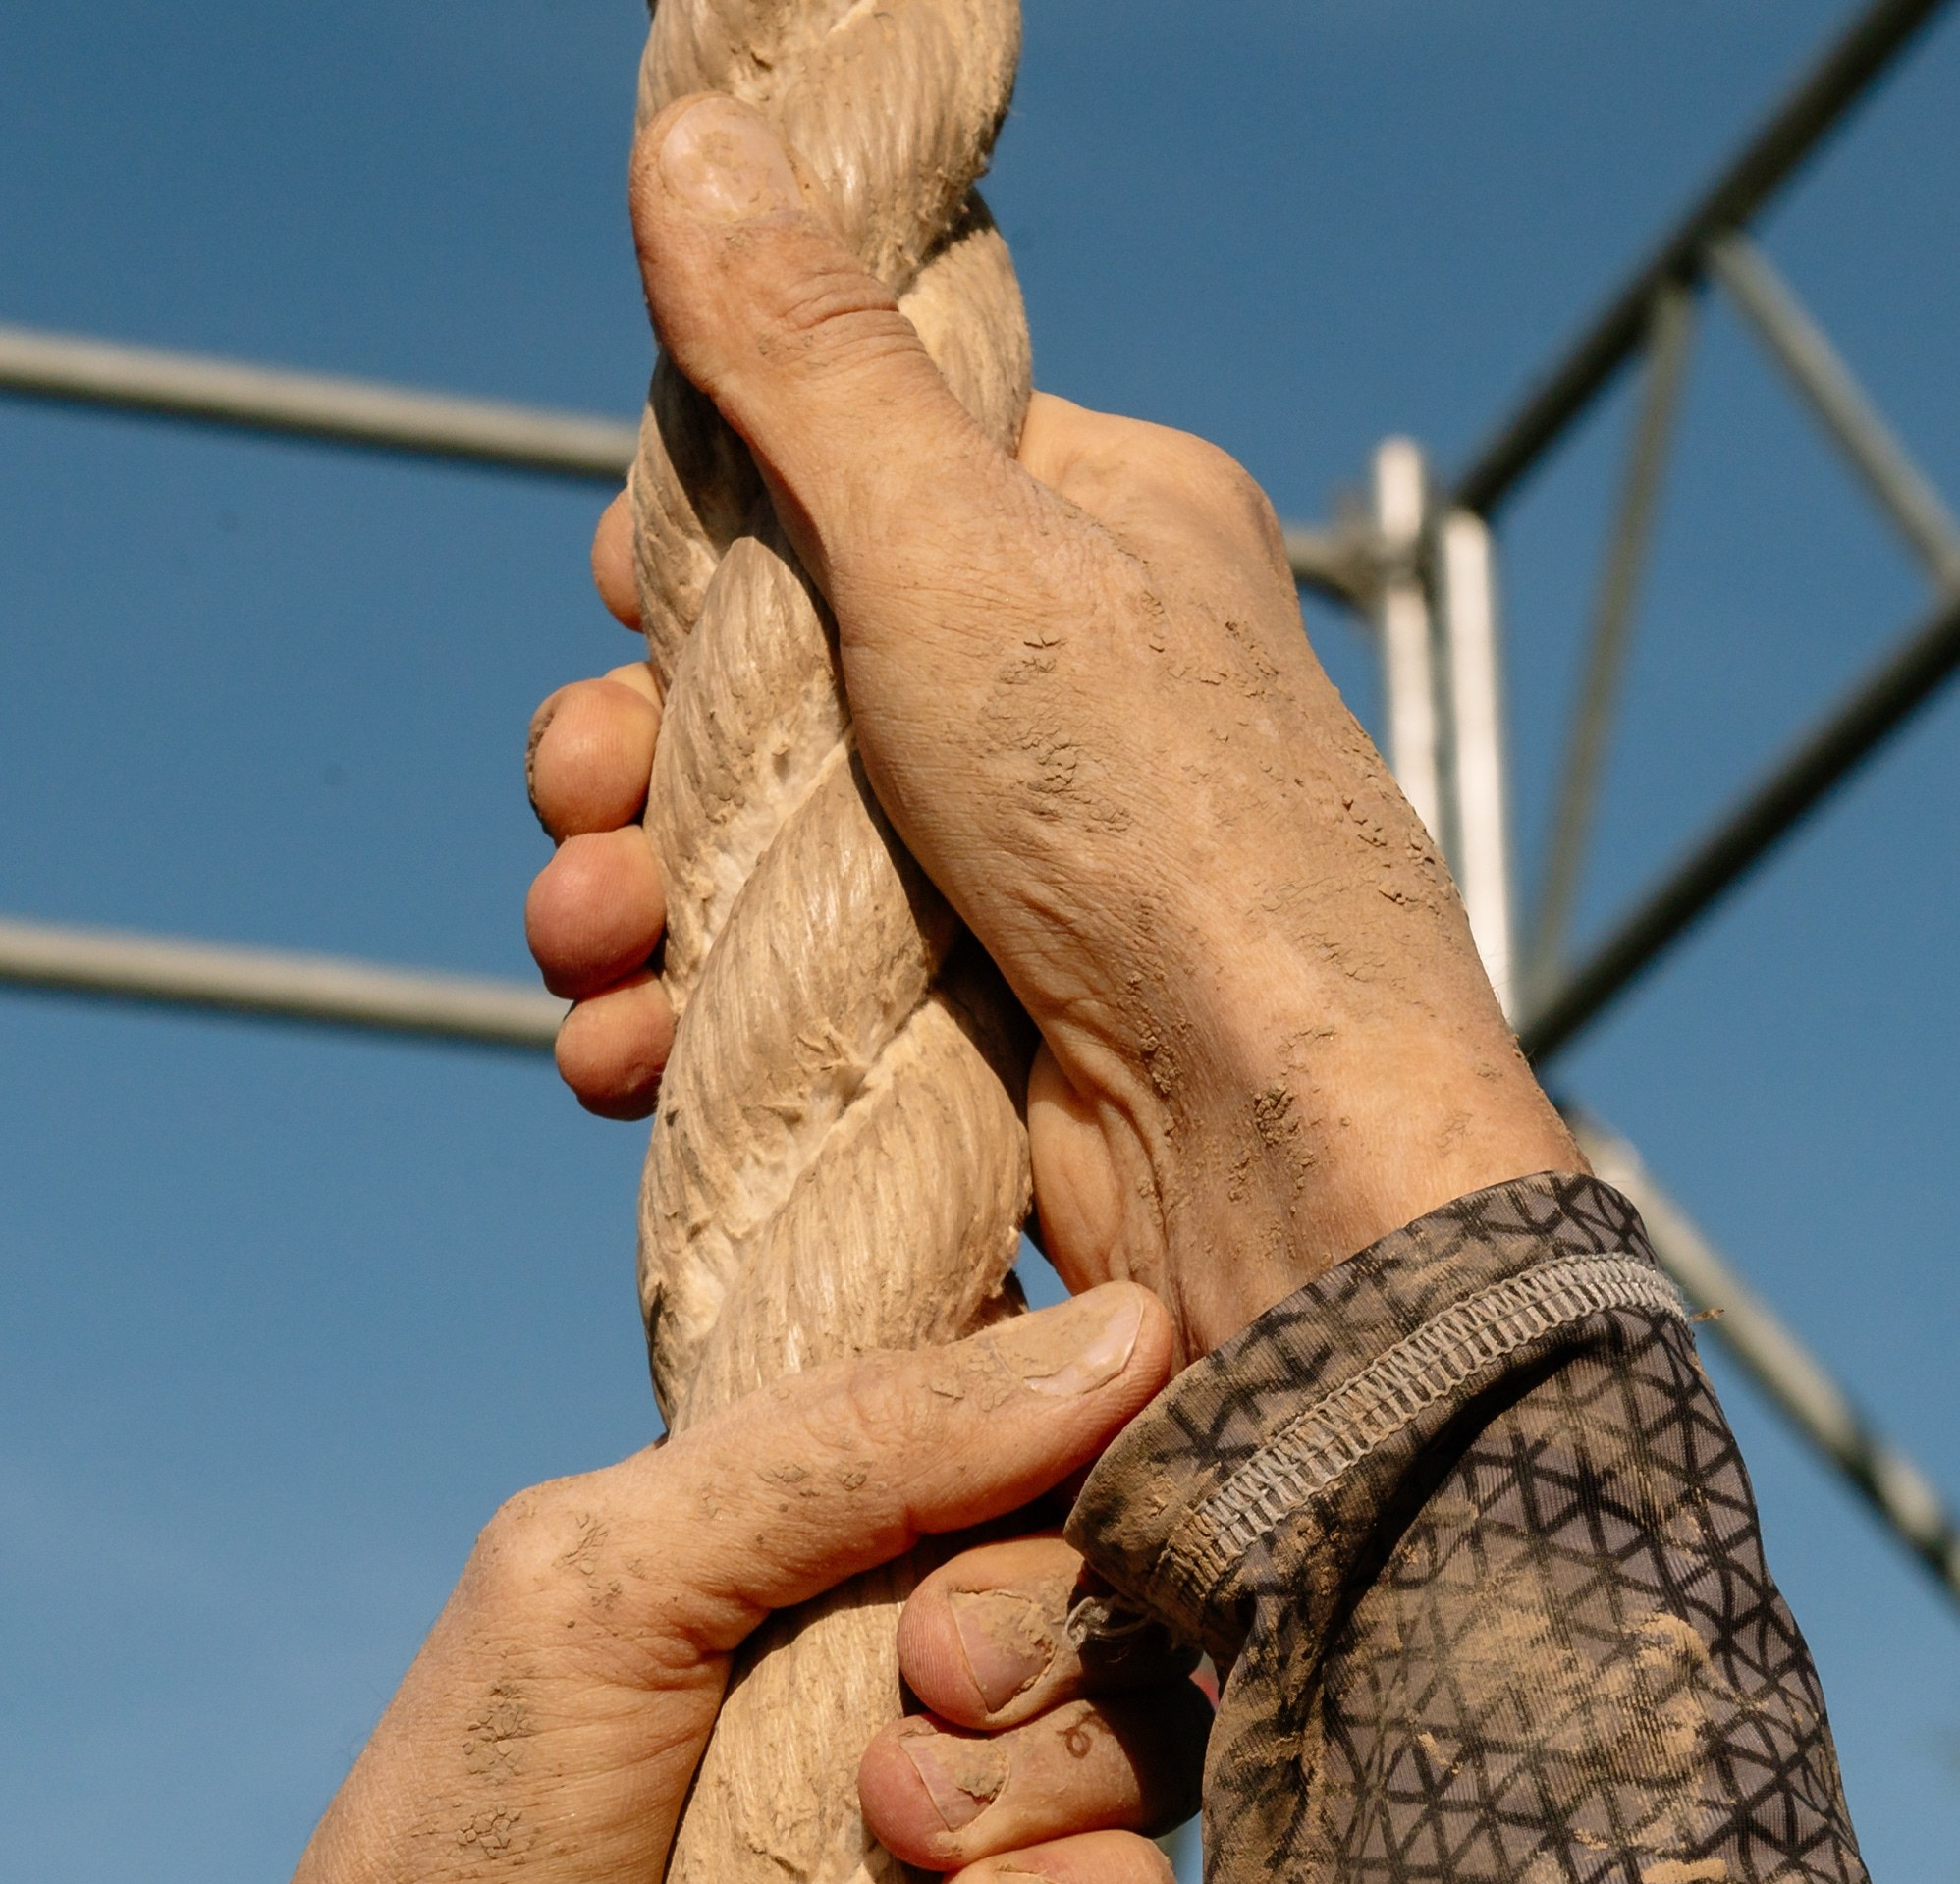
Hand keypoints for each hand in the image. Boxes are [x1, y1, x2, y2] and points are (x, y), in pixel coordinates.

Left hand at [186, 1289, 1192, 1883]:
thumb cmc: (475, 1851)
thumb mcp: (603, 1582)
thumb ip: (851, 1443)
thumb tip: (1135, 1330)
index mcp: (792, 1533)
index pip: (1015, 1427)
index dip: (1046, 1458)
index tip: (967, 1531)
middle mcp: (886, 1665)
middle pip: (1104, 1584)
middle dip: (1032, 1635)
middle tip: (912, 1694)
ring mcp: (952, 1827)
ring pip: (1142, 1741)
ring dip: (1045, 1782)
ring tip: (891, 1843)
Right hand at [526, 96, 1576, 1355]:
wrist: (1270, 1151)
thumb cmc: (1151, 817)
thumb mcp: (960, 544)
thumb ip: (810, 367)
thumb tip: (692, 133)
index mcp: (1093, 525)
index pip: (856, 474)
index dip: (712, 548)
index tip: (624, 601)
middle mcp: (1057, 691)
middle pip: (776, 686)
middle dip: (638, 758)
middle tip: (580, 804)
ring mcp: (1015, 871)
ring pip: (762, 857)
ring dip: (633, 902)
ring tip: (587, 953)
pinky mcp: (977, 1030)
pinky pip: (789, 1005)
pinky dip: (686, 1026)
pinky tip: (621, 1058)